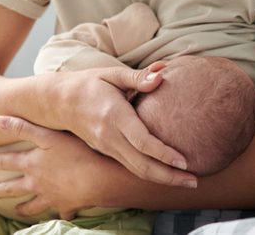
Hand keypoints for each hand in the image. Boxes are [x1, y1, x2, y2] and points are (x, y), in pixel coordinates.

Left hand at [0, 116, 110, 219]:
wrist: (97, 179)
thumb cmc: (74, 153)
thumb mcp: (47, 135)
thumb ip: (23, 127)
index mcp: (30, 164)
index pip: (5, 162)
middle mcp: (36, 183)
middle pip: (13, 188)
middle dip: (0, 190)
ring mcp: (50, 197)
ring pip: (32, 205)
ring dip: (23, 208)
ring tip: (17, 211)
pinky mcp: (66, 205)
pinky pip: (61, 213)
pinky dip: (59, 215)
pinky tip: (59, 216)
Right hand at [58, 63, 196, 186]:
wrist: (59, 101)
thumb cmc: (89, 84)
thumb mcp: (112, 74)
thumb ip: (138, 77)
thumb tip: (162, 74)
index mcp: (114, 116)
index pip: (142, 142)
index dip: (164, 154)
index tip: (185, 162)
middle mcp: (110, 137)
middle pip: (142, 165)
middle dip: (169, 176)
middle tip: (194, 181)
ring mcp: (107, 147)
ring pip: (137, 170)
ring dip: (163, 179)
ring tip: (188, 181)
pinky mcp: (107, 152)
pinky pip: (131, 166)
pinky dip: (151, 173)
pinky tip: (168, 174)